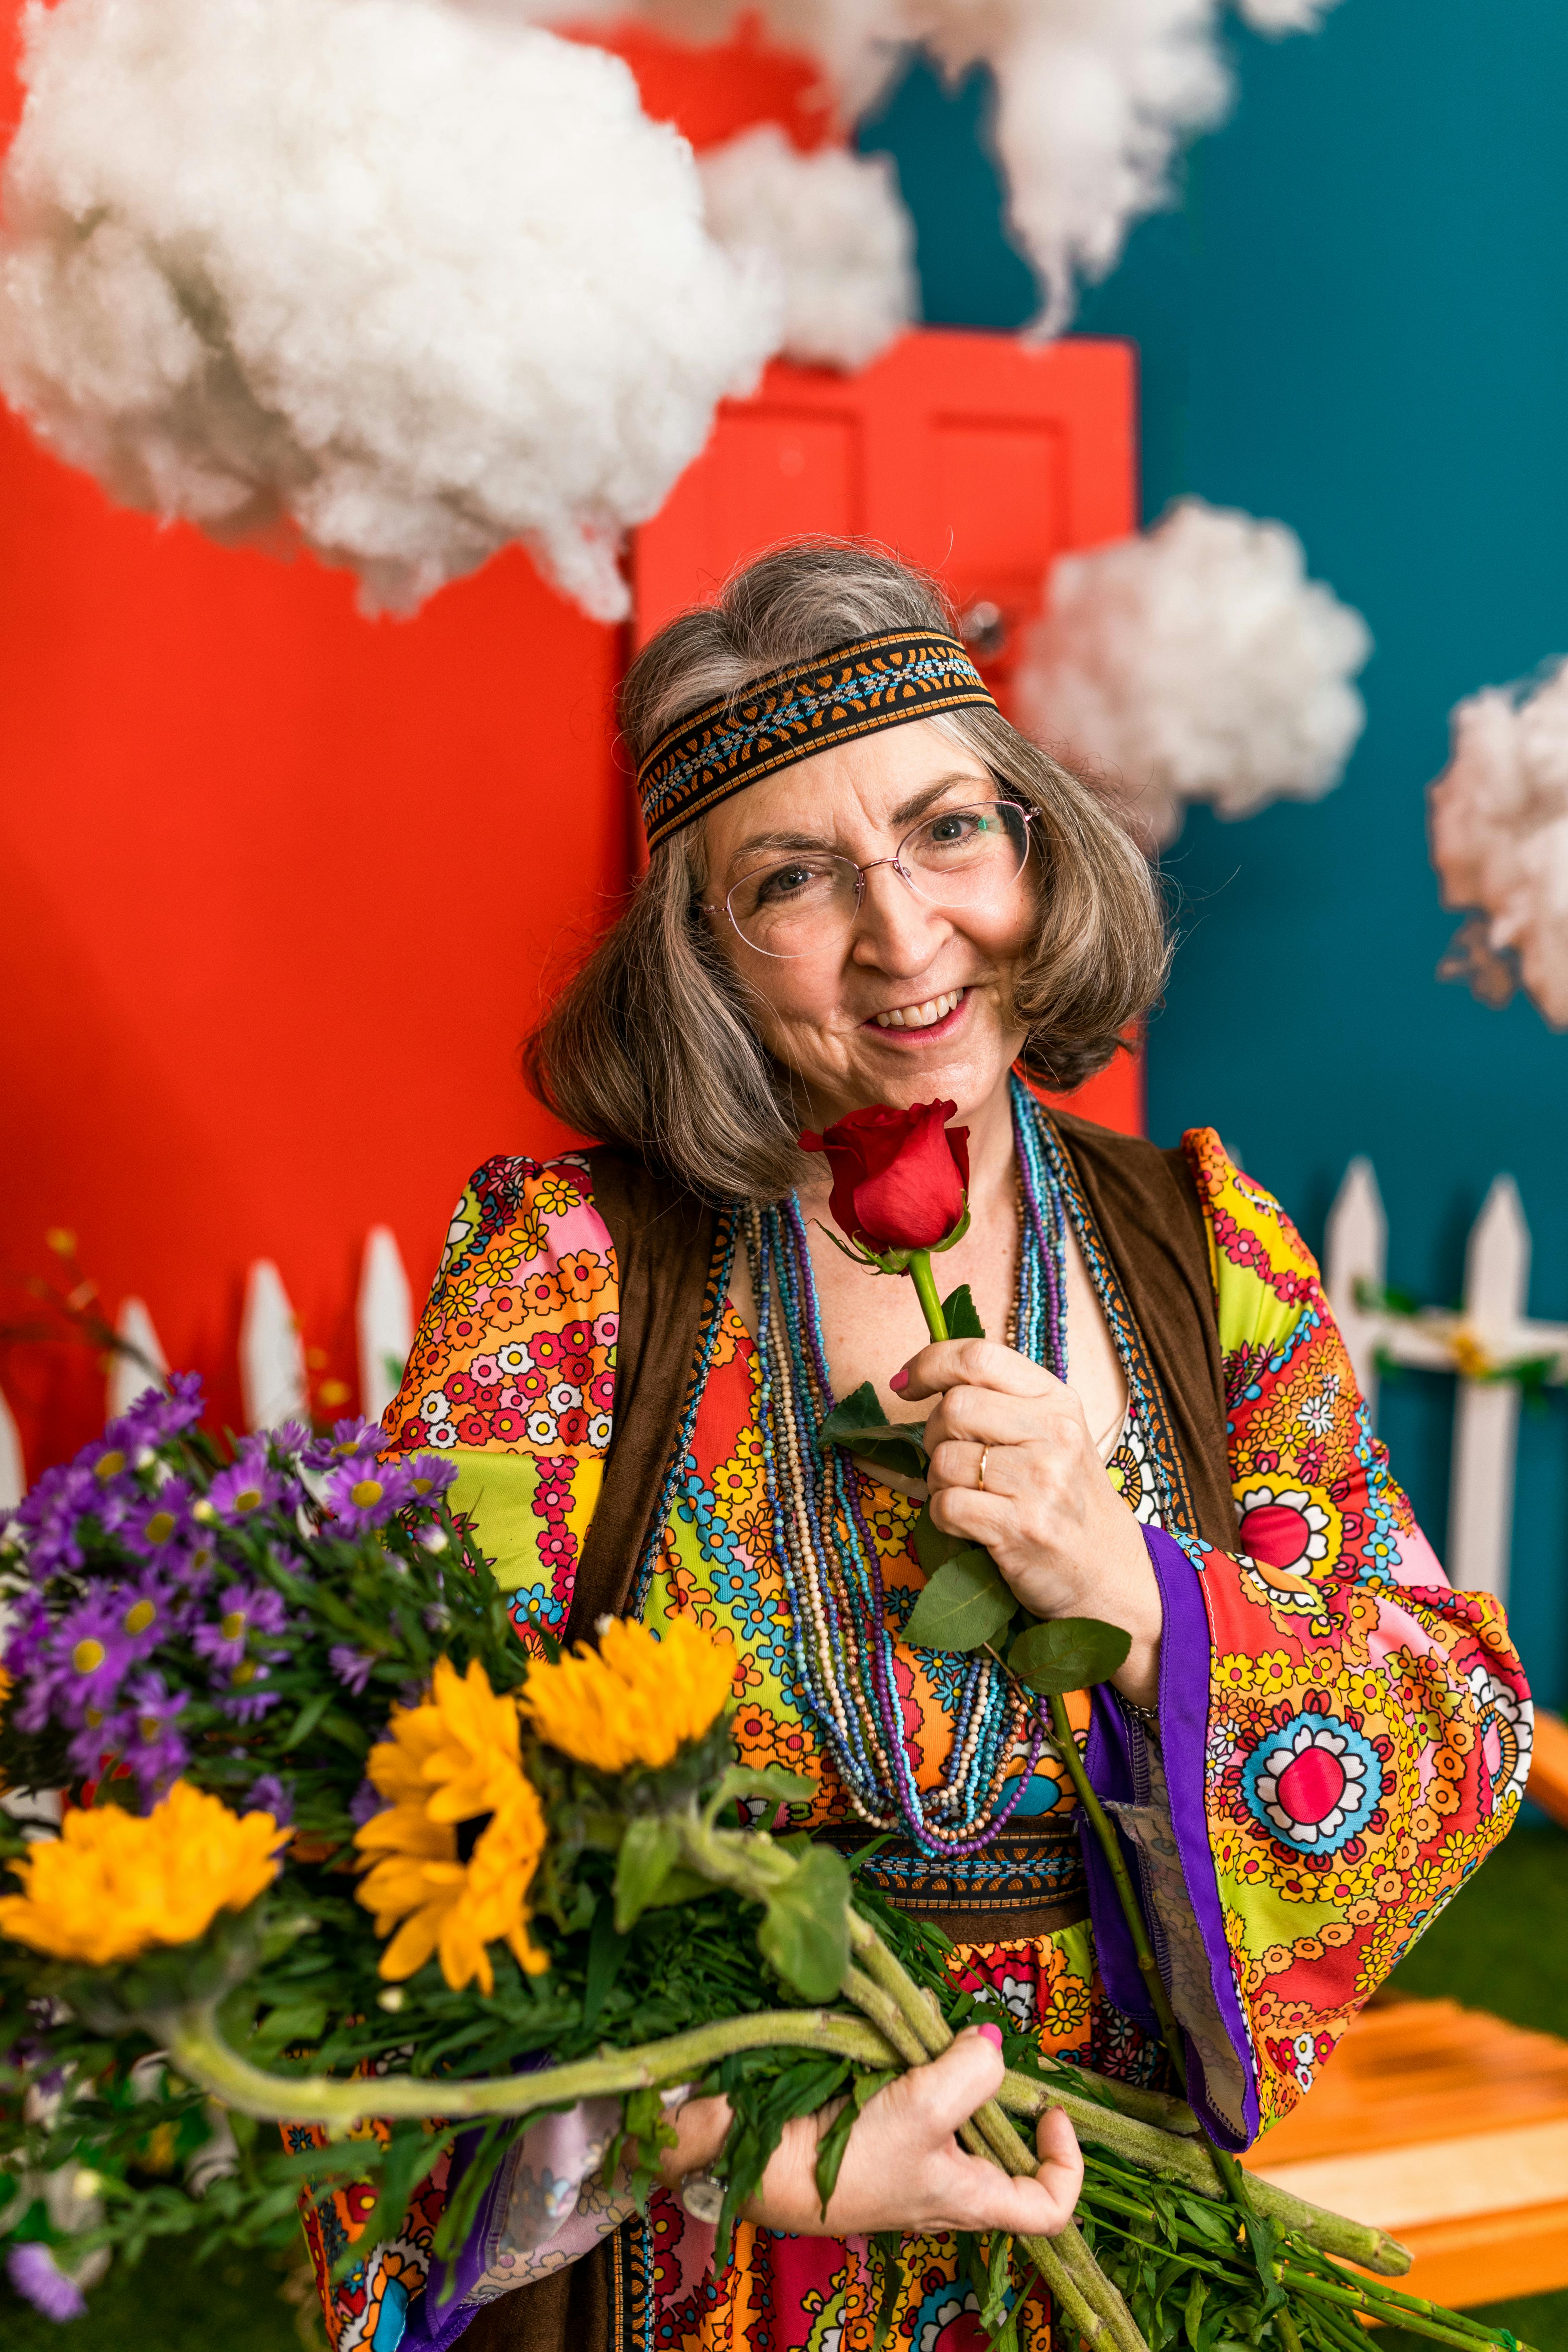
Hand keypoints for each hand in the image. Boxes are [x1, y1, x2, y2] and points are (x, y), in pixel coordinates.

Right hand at [659, 2027, 1082, 2238]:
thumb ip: (971, 2071)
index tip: (1049, 2109)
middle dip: (994, 2086)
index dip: (1064, 2161)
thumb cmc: (852, 2154)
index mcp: (971, 2199)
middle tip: (977, 2043)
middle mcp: (947, 2186)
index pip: (1047, 2206)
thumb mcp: (925, 2107)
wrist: (767, 2164)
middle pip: (999, 2144)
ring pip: (955, 2113)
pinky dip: (915, 2062)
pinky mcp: (876, 2137)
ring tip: (932, 2029)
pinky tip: (899, 2035)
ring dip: (950, 2065)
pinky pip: (914, 2097)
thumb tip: (992, 2042)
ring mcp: (910, 2162)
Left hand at [899, 1338, 1161, 1708]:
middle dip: (934, 1435)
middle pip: (954, 1407)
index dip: (929, 1363)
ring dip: (938, 1482)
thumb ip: (997, 1404)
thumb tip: (911, 1378)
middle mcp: (1054, 1433)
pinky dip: (942, 1517)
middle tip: (952, 1461)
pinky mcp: (1022, 1527)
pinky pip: (946, 1505)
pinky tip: (969, 1525)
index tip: (905, 1383)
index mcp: (1056, 1400)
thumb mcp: (1048, 1436)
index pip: (979, 1356)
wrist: (1109, 1574)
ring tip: (968, 1497)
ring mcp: (1041, 1481)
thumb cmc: (1064, 1500)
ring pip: (945, 1460)